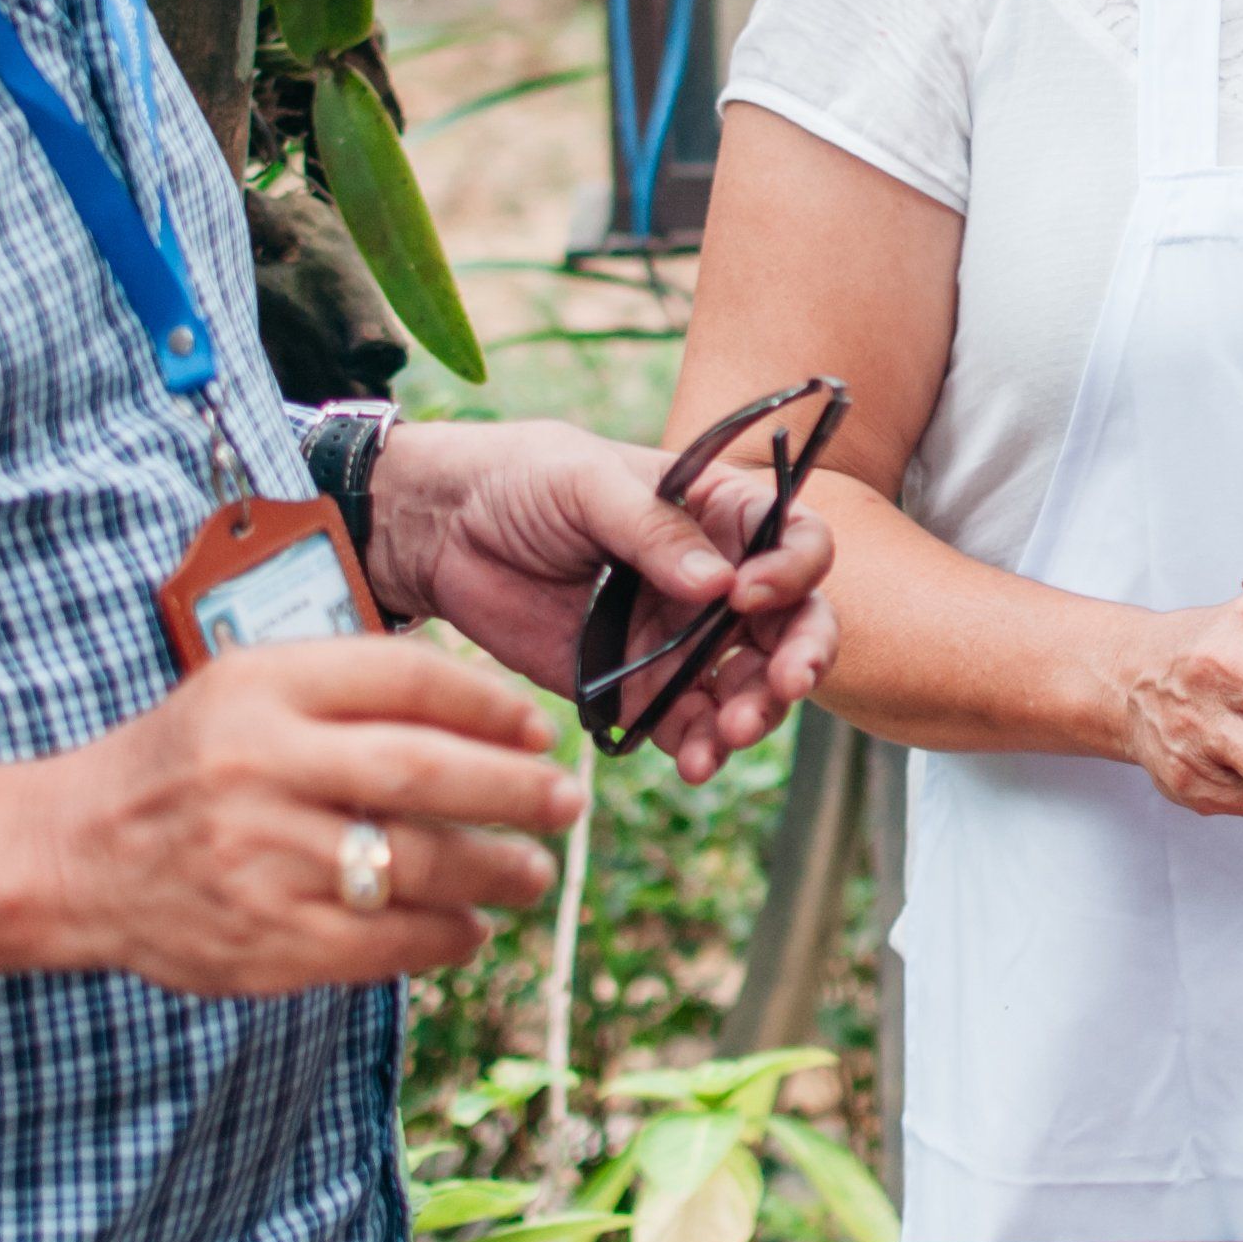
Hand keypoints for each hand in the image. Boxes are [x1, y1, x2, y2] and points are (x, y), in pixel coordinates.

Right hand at [42, 636, 586, 993]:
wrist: (69, 855)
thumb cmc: (188, 761)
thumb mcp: (249, 688)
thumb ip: (353, 688)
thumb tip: (494, 713)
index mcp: (262, 687)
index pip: (405, 679)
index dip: (489, 703)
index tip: (538, 731)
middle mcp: (259, 766)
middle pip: (420, 771)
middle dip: (512, 790)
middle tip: (567, 803)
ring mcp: (258, 859)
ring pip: (410, 864)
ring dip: (494, 871)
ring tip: (536, 873)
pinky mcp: (259, 941)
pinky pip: (379, 942)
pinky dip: (442, 938)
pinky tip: (472, 929)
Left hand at [370, 419, 837, 780]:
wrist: (441, 532)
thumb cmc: (521, 479)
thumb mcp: (587, 482)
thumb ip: (653, 529)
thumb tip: (721, 585)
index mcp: (716, 512)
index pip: (794, 540)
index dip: (793, 570)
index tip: (748, 593)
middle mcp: (714, 579)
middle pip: (792, 621)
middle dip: (801, 655)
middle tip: (786, 684)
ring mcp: (680, 638)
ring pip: (749, 683)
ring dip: (756, 711)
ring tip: (730, 733)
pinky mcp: (639, 687)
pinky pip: (687, 725)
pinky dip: (701, 748)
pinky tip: (695, 762)